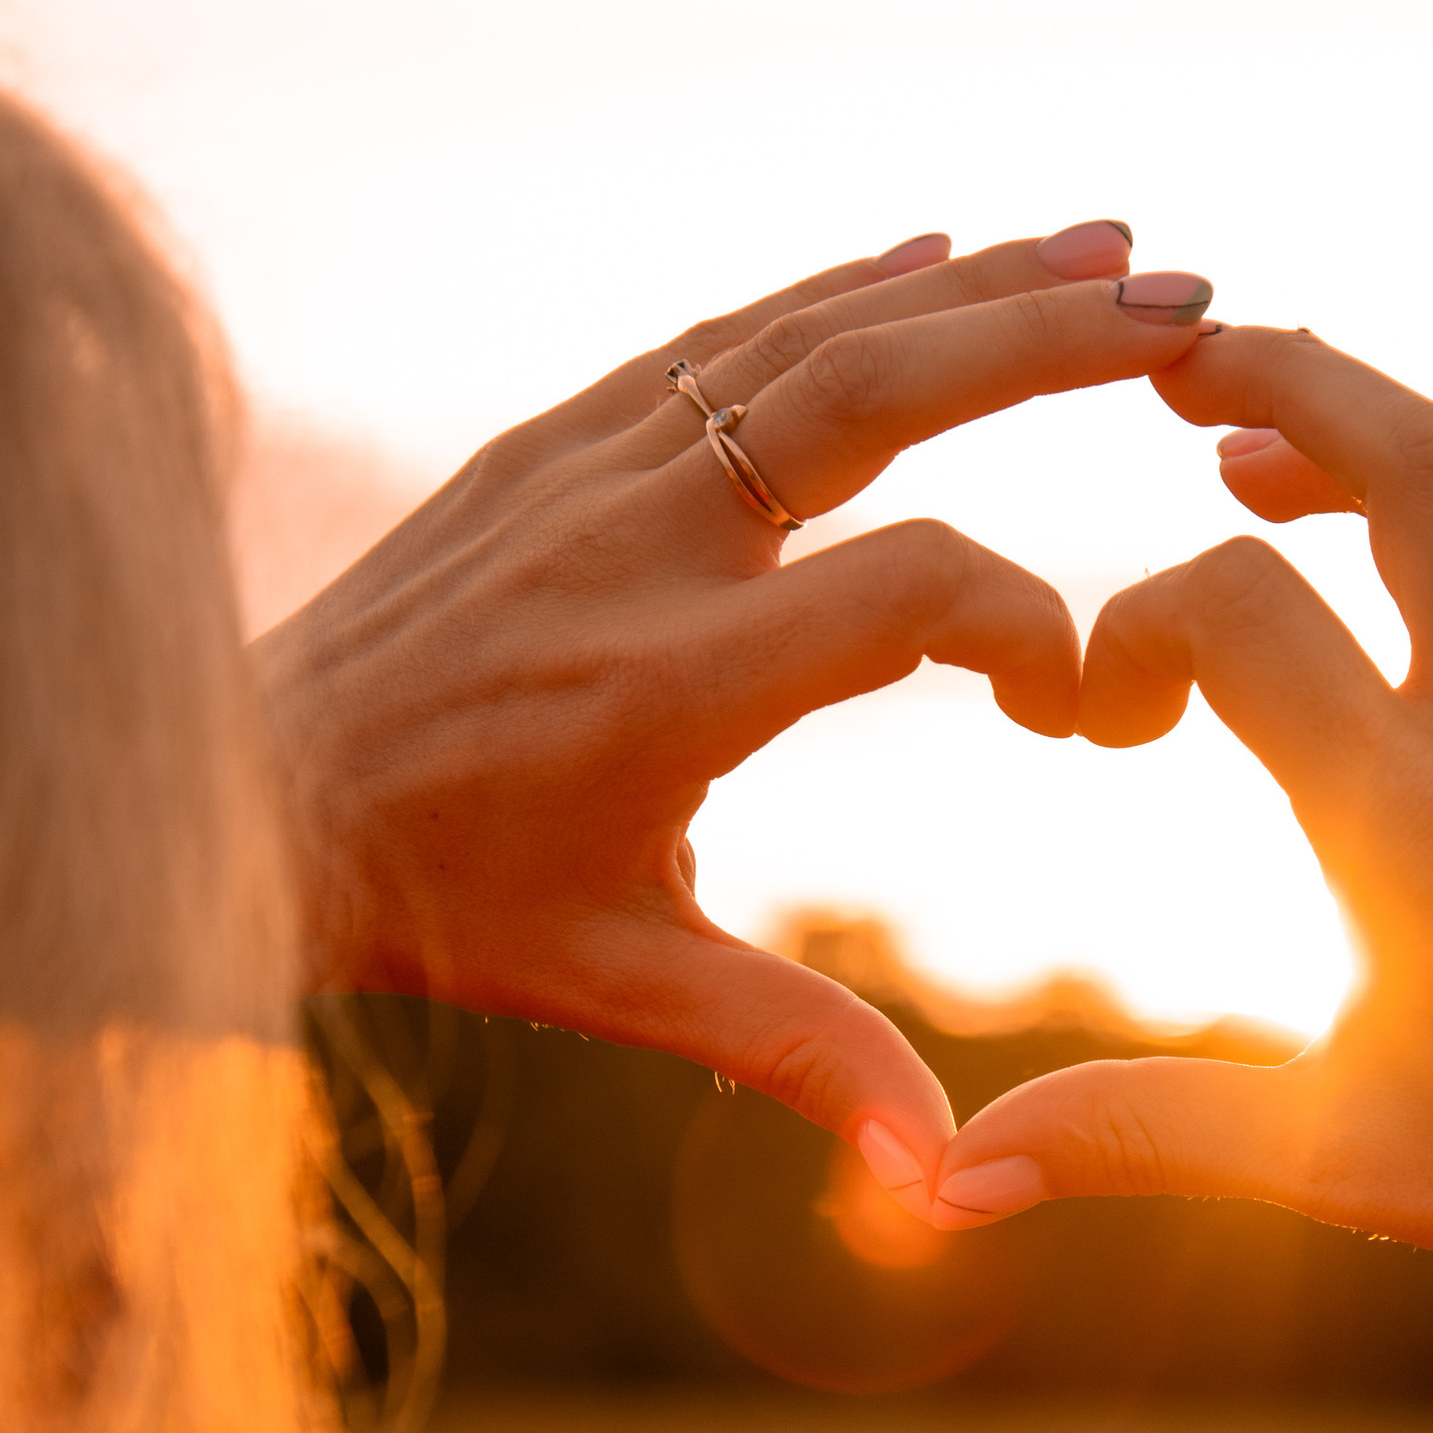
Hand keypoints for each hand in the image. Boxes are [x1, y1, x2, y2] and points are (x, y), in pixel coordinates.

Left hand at [250, 223, 1215, 1203]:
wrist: (242, 793)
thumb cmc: (447, 900)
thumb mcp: (622, 980)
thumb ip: (798, 1054)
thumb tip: (944, 1182)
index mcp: (669, 682)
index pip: (907, 592)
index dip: (1025, 623)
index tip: (1074, 700)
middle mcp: (631, 545)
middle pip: (868, 392)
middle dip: (1040, 344)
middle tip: (1190, 317)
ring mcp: (585, 471)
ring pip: (802, 338)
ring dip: (970, 287)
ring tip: (1118, 249)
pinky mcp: (551, 441)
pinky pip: (718, 339)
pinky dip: (842, 290)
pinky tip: (943, 253)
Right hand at [930, 325, 1432, 1415]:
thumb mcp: (1335, 1163)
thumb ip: (1135, 1135)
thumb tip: (951, 1184)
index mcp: (1420, 824)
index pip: (1237, 603)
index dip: (1135, 624)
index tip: (1109, 719)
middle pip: (1412, 453)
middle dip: (1283, 373)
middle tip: (1177, 355)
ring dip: (1384, 460)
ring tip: (1275, 472)